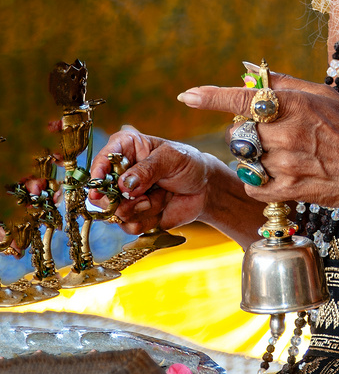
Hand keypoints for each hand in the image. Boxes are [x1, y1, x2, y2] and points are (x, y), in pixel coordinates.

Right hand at [90, 126, 214, 234]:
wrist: (205, 189)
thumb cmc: (188, 165)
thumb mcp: (172, 158)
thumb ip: (148, 169)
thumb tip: (124, 184)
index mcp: (128, 148)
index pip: (104, 157)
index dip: (98, 172)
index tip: (99, 186)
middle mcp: (121, 173)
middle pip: (102, 192)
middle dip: (120, 200)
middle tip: (140, 197)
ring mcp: (126, 196)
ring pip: (116, 212)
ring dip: (139, 210)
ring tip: (159, 198)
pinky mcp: (134, 215)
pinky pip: (130, 226)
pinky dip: (147, 220)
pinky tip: (161, 209)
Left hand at [178, 74, 338, 211]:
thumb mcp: (323, 95)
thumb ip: (284, 83)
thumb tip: (250, 72)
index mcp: (294, 106)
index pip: (242, 99)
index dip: (211, 97)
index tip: (187, 96)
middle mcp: (287, 134)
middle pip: (239, 131)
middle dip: (246, 130)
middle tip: (272, 131)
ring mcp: (286, 165)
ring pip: (245, 158)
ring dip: (255, 155)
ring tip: (284, 153)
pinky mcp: (288, 190)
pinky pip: (252, 184)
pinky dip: (258, 178)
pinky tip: (279, 172)